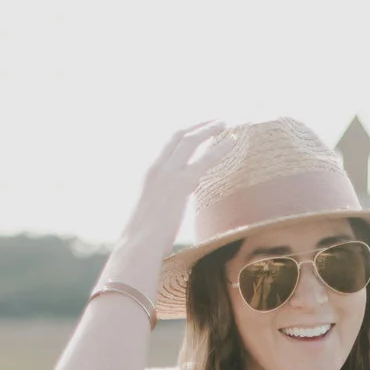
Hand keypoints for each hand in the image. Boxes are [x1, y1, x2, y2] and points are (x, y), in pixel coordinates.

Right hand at [122, 121, 235, 249]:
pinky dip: (220, 148)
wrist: (136, 247)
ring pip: (191, 141)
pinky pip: (205, 160)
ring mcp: (167, 174)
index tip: (196, 131)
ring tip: (226, 124)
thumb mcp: (149, 219)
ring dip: (209, 130)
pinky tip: (233, 141)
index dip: (183, 135)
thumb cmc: (142, 242)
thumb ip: (160, 209)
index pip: (166, 147)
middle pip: (178, 136)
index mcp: (148, 175)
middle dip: (197, 126)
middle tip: (214, 122)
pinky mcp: (180, 184)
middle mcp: (156, 168)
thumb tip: (165, 217)